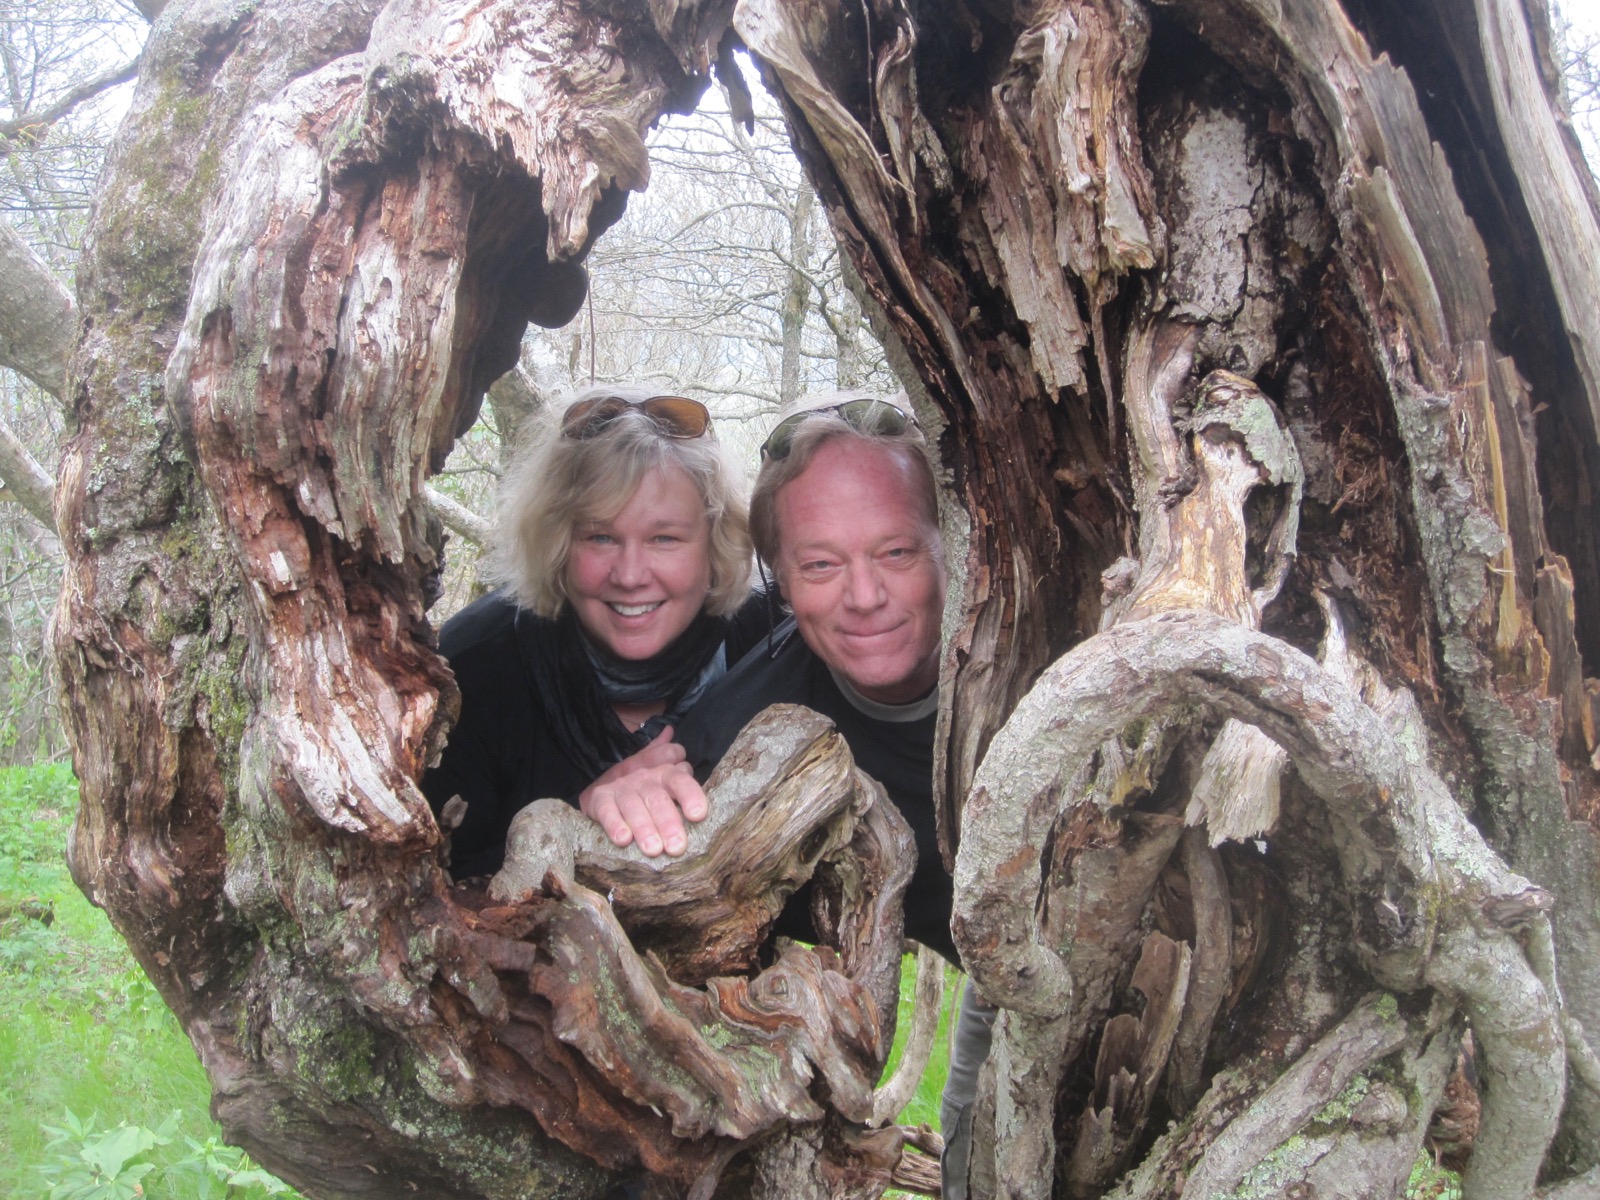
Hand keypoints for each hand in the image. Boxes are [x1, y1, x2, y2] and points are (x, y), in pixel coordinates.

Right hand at [579, 728, 708, 855]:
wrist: (600, 783)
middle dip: (668, 822)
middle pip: (658, 799)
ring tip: (654, 849)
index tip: (698, 815)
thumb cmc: (642, 785)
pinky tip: (623, 840)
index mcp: (664, 773)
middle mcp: (644, 778)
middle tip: (677, 846)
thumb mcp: (660, 772)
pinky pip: (607, 811)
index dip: (690, 795)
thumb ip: (672, 761)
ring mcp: (621, 788)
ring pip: (634, 807)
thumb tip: (674, 737)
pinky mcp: (600, 799)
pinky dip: (615, 825)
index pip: (680, 781)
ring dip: (644, 828)